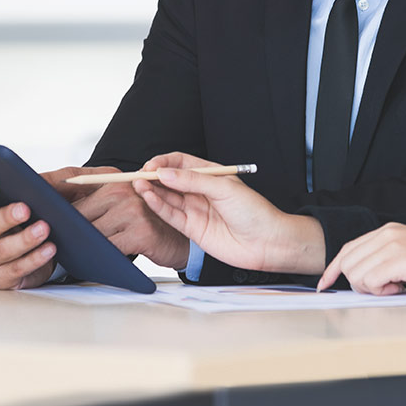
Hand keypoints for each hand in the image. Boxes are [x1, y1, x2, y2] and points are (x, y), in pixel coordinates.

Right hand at [0, 166, 110, 288]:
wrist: (36, 252)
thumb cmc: (29, 220)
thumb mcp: (33, 198)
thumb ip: (37, 186)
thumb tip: (50, 180)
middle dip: (6, 217)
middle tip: (25, 209)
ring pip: (2, 250)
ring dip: (24, 239)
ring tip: (44, 229)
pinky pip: (16, 269)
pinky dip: (34, 259)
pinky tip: (49, 249)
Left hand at [69, 179, 191, 270]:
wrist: (181, 242)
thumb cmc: (146, 226)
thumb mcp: (123, 209)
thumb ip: (98, 206)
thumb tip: (60, 216)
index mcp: (114, 183)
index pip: (78, 199)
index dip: (64, 217)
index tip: (52, 229)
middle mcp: (124, 192)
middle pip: (82, 216)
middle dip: (72, 234)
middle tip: (62, 247)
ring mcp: (133, 210)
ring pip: (94, 234)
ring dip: (84, 247)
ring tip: (76, 256)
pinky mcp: (141, 232)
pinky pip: (110, 248)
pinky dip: (101, 258)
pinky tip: (97, 263)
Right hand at [132, 152, 325, 275]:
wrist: (267, 242)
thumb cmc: (255, 212)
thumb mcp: (224, 188)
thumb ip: (192, 181)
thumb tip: (165, 174)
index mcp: (210, 175)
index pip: (181, 163)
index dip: (164, 163)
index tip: (152, 165)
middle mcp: (201, 191)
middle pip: (170, 180)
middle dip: (153, 176)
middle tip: (138, 175)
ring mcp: (195, 209)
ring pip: (167, 197)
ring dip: (151, 191)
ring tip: (138, 184)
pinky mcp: (192, 228)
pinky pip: (170, 215)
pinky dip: (158, 206)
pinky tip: (148, 197)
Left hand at [316, 223, 405, 294]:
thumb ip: (386, 258)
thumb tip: (365, 278)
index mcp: (387, 231)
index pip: (348, 249)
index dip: (333, 269)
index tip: (324, 284)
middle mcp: (386, 235)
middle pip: (348, 263)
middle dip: (358, 283)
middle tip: (383, 288)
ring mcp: (392, 246)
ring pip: (356, 274)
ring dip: (372, 289)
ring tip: (396, 286)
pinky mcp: (400, 260)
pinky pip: (372, 281)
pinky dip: (381, 291)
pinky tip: (400, 287)